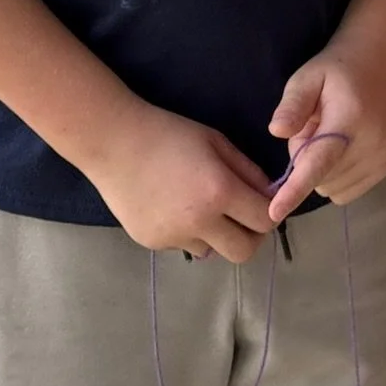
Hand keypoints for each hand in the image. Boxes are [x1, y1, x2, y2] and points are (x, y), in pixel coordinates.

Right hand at [88, 100, 274, 262]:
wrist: (115, 143)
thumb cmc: (169, 133)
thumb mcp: (216, 142)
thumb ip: (247, 171)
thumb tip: (269, 194)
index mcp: (220, 192)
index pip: (264, 221)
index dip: (271, 214)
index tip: (263, 204)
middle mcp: (199, 222)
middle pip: (244, 252)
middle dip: (250, 237)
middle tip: (243, 218)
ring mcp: (173, 237)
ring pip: (212, 251)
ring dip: (216, 236)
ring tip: (200, 207)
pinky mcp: (153, 244)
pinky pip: (183, 246)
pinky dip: (187, 233)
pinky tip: (173, 207)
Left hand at [267, 46, 385, 222]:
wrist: (376, 66)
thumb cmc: (334, 72)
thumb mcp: (307, 77)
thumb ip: (292, 104)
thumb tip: (277, 131)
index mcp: (349, 119)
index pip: (319, 161)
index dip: (295, 189)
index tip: (274, 212)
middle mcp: (371, 144)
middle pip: (319, 177)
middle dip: (306, 161)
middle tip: (312, 127)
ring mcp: (381, 159)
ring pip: (331, 188)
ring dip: (321, 170)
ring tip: (329, 135)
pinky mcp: (384, 169)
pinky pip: (345, 192)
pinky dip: (335, 178)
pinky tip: (341, 149)